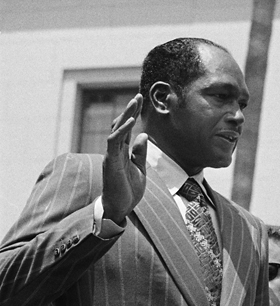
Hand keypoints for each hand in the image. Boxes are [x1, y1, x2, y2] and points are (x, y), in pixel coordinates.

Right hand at [102, 94, 148, 223]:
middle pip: (121, 125)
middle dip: (129, 111)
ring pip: (116, 131)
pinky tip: (130, 122)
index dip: (133, 114)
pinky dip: (121, 131)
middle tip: (138, 96)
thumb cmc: (128, 190)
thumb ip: (140, 152)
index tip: (141, 101)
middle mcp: (115, 151)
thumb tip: (144, 135)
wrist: (121, 208)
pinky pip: (113, 143)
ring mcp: (111, 156)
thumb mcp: (140, 168)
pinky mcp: (110, 163)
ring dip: (125, 116)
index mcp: (122, 152)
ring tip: (134, 103)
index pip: (128, 129)